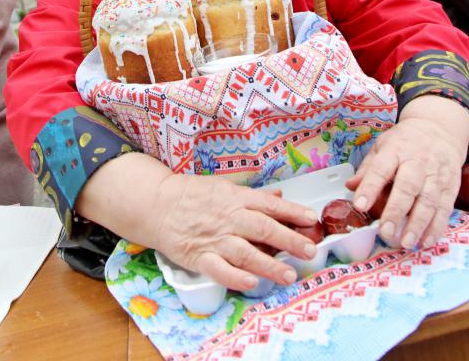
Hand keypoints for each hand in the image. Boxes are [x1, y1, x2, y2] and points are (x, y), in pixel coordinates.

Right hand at [152, 173, 320, 291]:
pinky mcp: (199, 257)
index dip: (292, 212)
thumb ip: (253, 196)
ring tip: (288, 275)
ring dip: (269, 265)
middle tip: (309, 250)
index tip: (312, 220)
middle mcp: (229, 218)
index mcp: (236, 198)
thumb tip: (278, 196)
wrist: (156, 204)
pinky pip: (219, 269)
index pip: (270, 205)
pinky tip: (250, 282)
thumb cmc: (191, 194)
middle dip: (289, 240)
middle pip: (263, 230)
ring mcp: (214, 239)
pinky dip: (235, 277)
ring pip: (246, 253)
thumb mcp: (224, 187)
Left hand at [346, 95, 468, 249]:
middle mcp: (417, 161)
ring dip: (418, 224)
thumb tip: (350, 186)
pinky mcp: (451, 185)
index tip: (360, 205)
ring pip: (429, 200)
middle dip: (396, 211)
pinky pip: (445, 207)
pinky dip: (437, 226)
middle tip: (385, 232)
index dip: (370, 187)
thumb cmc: (406, 141)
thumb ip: (368, 168)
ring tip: (406, 243)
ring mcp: (437, 173)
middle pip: (408, 187)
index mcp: (396, 150)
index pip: (381, 169)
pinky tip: (427, 240)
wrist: (441, 129)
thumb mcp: (383, 145)